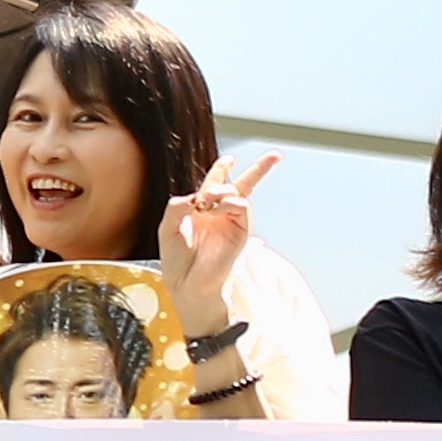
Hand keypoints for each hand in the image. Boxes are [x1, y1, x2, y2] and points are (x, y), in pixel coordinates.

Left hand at [158, 150, 275, 335]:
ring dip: (222, 189)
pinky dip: (231, 202)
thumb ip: (175, 209)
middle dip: (259, 169)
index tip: (229, 159)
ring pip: (239, 193)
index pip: (214, 184)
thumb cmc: (177, 262)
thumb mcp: (167, 230)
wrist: (187, 284)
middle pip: (241, 185)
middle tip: (273, 156)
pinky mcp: (240, 232)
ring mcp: (231, 222)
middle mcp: (219, 214)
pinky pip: (242, 207)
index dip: (222, 170)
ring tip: (209, 199)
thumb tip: (190, 196)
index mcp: (201, 211)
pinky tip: (219, 207)